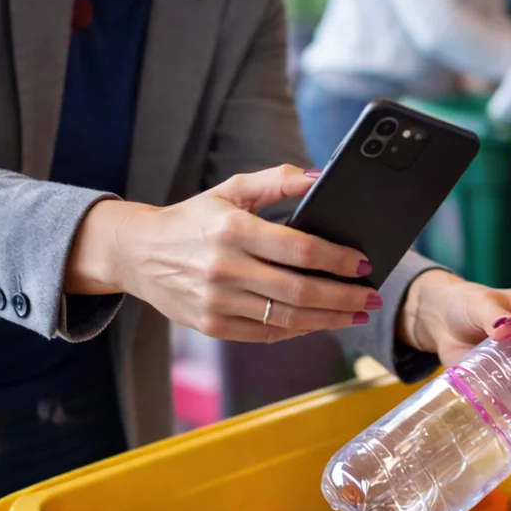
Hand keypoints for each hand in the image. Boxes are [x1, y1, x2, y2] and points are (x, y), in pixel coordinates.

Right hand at [67, 165, 375, 342]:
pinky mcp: (212, 325)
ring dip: (329, 319)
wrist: (138, 253)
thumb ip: (276, 181)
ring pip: (287, 318)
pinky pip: (266, 333)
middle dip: (343, 296)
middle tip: (371, 297)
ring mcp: (217, 302)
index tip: (364, 263)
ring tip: (354, 313)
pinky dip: (297, 330)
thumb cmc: (193, 218)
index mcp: (233, 229)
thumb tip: (319, 177)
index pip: (300, 248)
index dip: (338, 259)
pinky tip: (318, 322)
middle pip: (300, 290)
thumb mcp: (230, 190)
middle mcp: (224, 268)